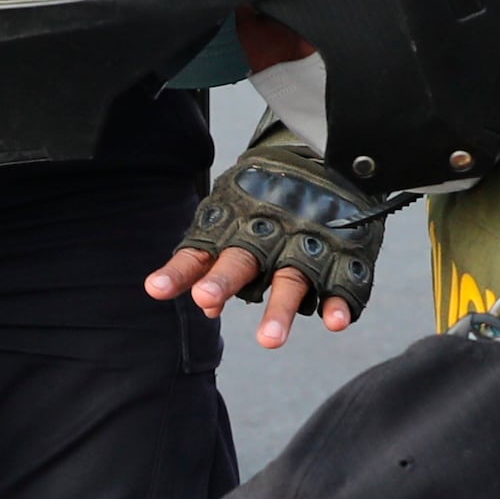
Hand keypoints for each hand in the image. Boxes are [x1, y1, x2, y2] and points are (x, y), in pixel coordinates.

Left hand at [146, 127, 381, 347]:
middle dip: (223, 280)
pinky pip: (343, 282)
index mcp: (237, 228)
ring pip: (291, 278)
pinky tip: (334, 323)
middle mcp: (269, 237)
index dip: (179, 272)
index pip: (200, 253)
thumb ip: (218, 265)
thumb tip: (206, 310)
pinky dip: (339, 303)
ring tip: (268, 341)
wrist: (332, 158)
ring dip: (280, 309)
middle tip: (204, 298)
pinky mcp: (344, 256)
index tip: (156, 289)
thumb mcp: (236, 222)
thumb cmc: (270, 201)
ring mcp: (307, 246)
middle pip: (243, 260)